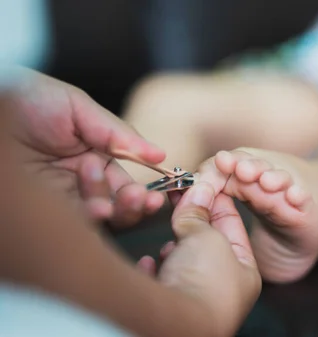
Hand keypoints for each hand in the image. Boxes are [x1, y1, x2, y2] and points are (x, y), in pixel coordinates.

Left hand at [4, 67, 165, 225]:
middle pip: (117, 207)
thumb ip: (119, 133)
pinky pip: (71, 224)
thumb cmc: (28, 98)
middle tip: (138, 198)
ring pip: (98, 219)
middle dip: (133, 207)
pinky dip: (90, 220)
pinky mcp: (41, 209)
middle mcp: (79, 182)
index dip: (144, 194)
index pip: (125, 184)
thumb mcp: (78, 108)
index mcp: (94, 158)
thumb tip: (160, 155)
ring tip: (109, 199)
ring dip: (113, 212)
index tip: (155, 196)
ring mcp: (59, 197)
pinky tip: (97, 208)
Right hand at [138, 184, 261, 335]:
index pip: (232, 226)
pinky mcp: (168, 309)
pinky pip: (161, 282)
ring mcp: (195, 300)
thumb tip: (197, 188)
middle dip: (191, 221)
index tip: (201, 180)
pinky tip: (151, 262)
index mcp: (244, 272)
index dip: (216, 200)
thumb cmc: (204, 281)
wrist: (175, 325)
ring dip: (174, 247)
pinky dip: (156, 270)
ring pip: (182, 262)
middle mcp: (222, 288)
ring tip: (170, 238)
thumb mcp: (208, 236)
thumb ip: (199, 213)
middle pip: (205, 244)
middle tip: (176, 193)